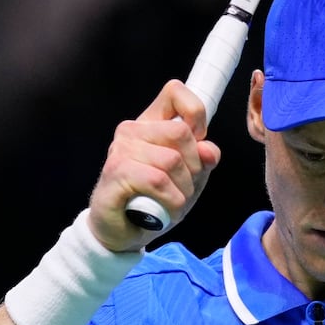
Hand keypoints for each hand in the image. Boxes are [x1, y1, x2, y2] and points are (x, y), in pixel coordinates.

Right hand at [86, 79, 220, 251]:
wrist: (122, 232)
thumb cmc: (154, 200)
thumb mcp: (188, 178)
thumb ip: (202, 160)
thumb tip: (209, 150)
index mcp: (151, 123)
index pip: (175, 92)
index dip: (196, 113)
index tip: (198, 139)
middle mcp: (133, 130)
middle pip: (181, 132)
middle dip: (194, 166)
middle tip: (186, 186)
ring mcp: (121, 149)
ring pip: (172, 160)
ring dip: (183, 189)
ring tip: (174, 201)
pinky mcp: (116, 172)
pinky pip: (158, 181)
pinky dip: (170, 200)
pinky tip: (164, 209)